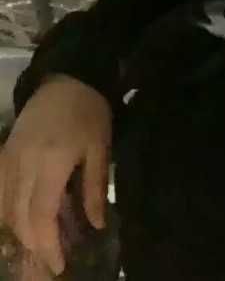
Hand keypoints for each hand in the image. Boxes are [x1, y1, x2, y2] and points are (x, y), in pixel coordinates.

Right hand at [0, 75, 111, 276]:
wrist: (68, 77)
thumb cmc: (90, 111)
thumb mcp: (100, 147)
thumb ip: (93, 188)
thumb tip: (95, 225)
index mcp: (51, 163)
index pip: (40, 216)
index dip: (47, 244)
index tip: (58, 264)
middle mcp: (24, 164)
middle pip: (19, 217)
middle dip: (34, 244)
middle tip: (51, 261)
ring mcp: (10, 158)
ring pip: (6, 207)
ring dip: (20, 230)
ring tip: (39, 244)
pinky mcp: (6, 152)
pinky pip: (1, 190)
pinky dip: (8, 211)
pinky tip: (20, 220)